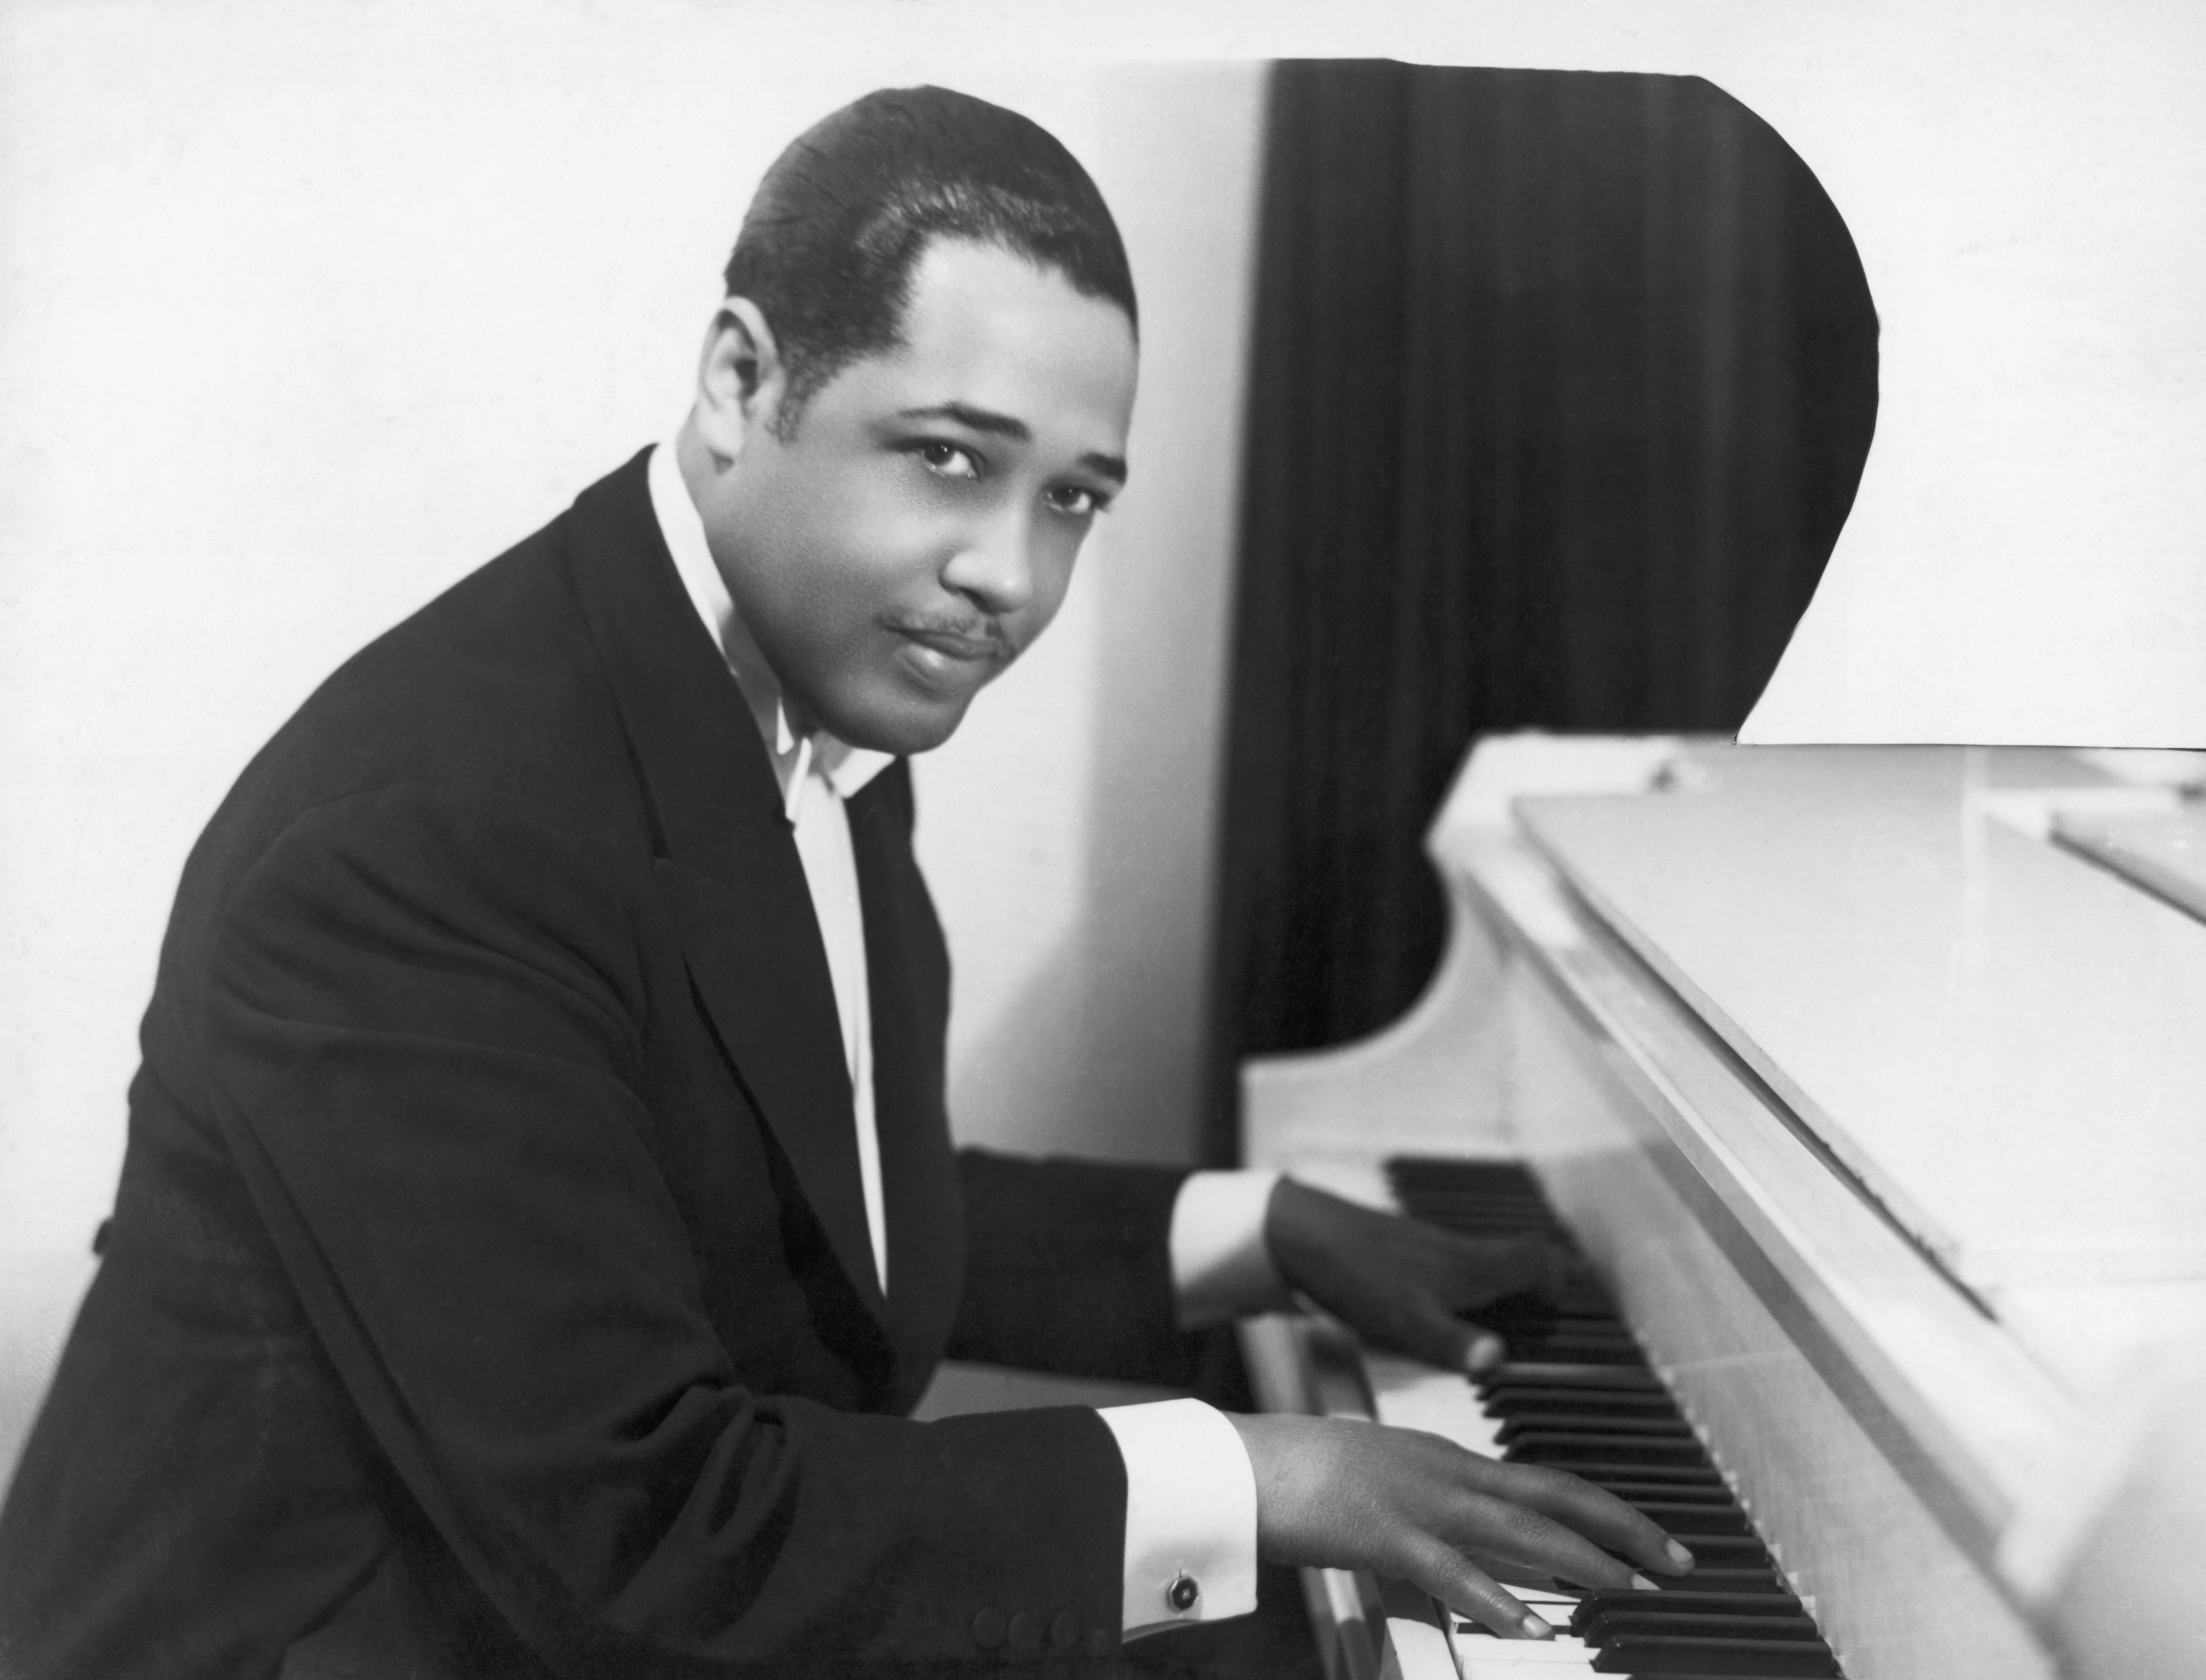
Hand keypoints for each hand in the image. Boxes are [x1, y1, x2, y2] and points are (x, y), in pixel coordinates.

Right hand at [1226, 1412, 1695, 1637]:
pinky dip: (1496, 1598)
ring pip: (1519, 1529)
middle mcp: (1445, 1471)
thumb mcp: (1383, 1485)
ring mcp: (1417, 1499)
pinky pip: (1450, 1569)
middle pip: (1554, 1497)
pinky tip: (1531, 1626)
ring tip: (1633, 1593)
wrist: (1243, 1460)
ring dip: (1584, 1563)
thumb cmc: (1301, 1476)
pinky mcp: (1381, 1530)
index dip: (1609, 1512)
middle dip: (1624, 1532)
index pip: (1546, 1483)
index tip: (1657, 1543)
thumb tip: (1477, 1553)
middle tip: (1679, 1566)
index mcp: (1446, 1461)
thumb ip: (1433, 1514)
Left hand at [1263, 1177, 1566, 1374]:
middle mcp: (1455, 1251)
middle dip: (1525, 1291)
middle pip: (1511, 1260)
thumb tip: (1497, 1360)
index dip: (1555, 1281)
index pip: (1536, 1256)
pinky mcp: (1397, 1250)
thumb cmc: (1356, 1275)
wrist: (1299, 1233)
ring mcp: (1425, 1247)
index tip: (1553, 1310)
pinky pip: (1441, 1268)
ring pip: (1475, 1264)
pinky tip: (1425, 1315)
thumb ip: (1455, 1343)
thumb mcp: (1407, 1321)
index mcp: (1471, 1266)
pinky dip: (1449, 1290)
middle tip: (1522, 1328)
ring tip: (1476, 1330)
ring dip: (1487, 1292)